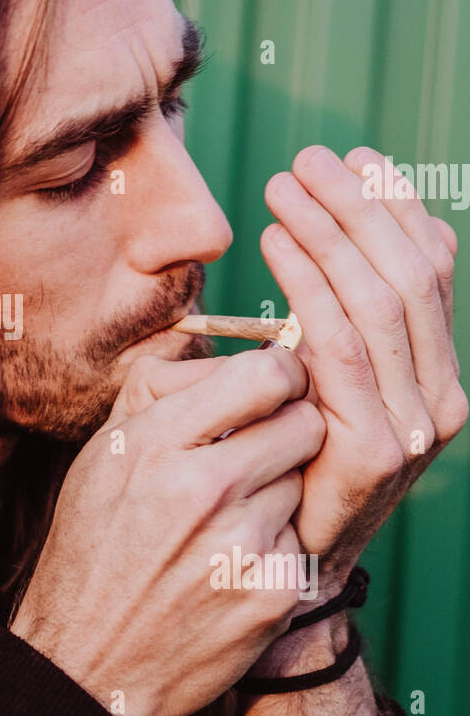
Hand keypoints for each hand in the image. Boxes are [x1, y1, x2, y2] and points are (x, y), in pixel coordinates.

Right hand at [9, 347, 324, 715]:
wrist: (88, 663)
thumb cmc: (93, 548)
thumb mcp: (100, 456)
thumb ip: (159, 393)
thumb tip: (229, 353)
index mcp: (155, 443)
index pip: (266, 374)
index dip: (280, 376)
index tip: (273, 390)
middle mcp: (201, 488)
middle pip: (305, 423)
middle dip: (289, 431)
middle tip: (259, 454)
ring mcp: (243, 543)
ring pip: (305, 481)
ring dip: (278, 493)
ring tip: (227, 523)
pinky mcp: (273, 592)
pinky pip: (302, 539)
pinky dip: (276, 548)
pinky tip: (231, 567)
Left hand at [261, 145, 467, 591]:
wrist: (288, 559)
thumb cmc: (294, 458)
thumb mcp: (329, 378)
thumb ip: (347, 318)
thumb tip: (355, 232)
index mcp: (439, 370)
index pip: (433, 267)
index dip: (397, 206)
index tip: (357, 156)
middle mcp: (443, 393)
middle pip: (411, 272)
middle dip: (360, 205)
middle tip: (309, 159)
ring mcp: (418, 422)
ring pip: (379, 298)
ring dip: (329, 230)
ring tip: (281, 187)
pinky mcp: (379, 446)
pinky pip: (339, 344)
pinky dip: (305, 284)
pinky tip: (273, 244)